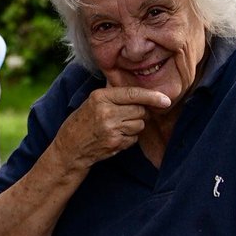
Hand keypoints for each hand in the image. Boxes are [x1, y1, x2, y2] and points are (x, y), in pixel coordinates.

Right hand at [52, 86, 171, 168]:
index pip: (133, 94)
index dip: (152, 96)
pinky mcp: (115, 143)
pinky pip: (134, 138)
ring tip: (119, 126)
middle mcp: (106, 112)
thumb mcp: (92, 101)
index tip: (166, 99)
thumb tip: (140, 88)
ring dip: (135, 125)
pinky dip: (129, 137)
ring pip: (140, 124)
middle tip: (128, 115)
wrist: (70, 147)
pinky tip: (116, 136)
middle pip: (140, 110)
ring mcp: (111, 129)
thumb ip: (113, 94)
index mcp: (100, 98)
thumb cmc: (82, 121)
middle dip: (141, 112)